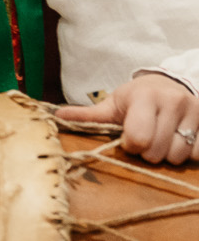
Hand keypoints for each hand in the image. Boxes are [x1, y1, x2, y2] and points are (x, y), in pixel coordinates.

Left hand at [56, 73, 198, 164]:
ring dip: (167, 155)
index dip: (130, 145)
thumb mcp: (112, 103)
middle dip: (147, 153)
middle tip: (144, 140)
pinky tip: (177, 142)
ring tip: (160, 140)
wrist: (170, 85)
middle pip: (157, 151)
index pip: (138, 137)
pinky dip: (187, 154)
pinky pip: (198, 154)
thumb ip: (89, 114)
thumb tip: (56, 116)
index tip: (128, 139)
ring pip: (179, 155)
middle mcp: (173, 102)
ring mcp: (194, 113)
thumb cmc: (136, 98)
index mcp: (145, 97)